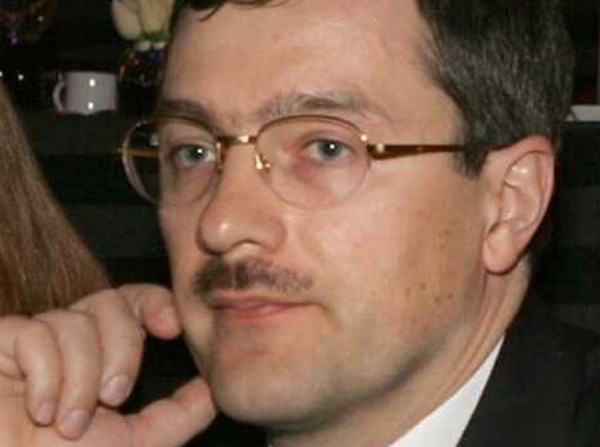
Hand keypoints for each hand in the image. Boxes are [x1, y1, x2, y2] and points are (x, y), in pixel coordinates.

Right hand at [0, 284, 216, 446]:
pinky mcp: (1, 341)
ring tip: (68, 423)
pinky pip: (35, 333)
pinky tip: (38, 410)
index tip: (172, 328)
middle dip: (122, 349)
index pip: (132, 302)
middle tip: (114, 397)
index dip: (155, 303)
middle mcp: (67, 340)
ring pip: (75, 321)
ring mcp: (31, 338)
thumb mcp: (132, 444)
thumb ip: (176, 416)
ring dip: (81, 379)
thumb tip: (213, 389)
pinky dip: (46, 377)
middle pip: (111, 301)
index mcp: (99, 355)